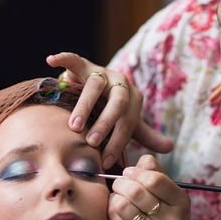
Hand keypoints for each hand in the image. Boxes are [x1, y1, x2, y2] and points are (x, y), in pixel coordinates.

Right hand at [46, 52, 172, 168]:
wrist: (101, 88)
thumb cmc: (115, 111)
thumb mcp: (130, 122)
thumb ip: (147, 135)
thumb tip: (169, 147)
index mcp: (134, 98)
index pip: (129, 123)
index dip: (118, 143)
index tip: (105, 161)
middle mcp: (121, 83)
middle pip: (118, 102)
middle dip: (105, 123)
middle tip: (92, 142)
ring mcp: (102, 72)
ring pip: (95, 85)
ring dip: (85, 106)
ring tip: (74, 125)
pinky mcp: (84, 65)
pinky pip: (74, 59)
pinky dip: (64, 58)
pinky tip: (50, 61)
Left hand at [108, 155, 207, 219]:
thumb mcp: (172, 197)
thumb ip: (158, 174)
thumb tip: (141, 159)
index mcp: (180, 202)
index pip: (155, 180)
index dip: (137, 172)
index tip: (131, 173)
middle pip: (136, 191)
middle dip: (122, 182)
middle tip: (120, 183)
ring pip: (122, 204)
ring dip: (115, 195)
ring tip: (118, 195)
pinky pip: (115, 219)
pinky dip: (112, 208)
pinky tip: (116, 209)